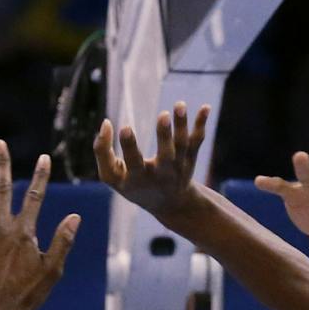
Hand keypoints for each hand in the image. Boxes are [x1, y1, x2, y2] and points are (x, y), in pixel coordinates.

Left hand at [0, 140, 80, 309]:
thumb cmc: (28, 294)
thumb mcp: (52, 270)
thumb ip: (62, 241)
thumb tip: (74, 217)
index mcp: (24, 231)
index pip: (35, 196)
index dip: (41, 176)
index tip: (44, 158)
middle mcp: (1, 226)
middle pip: (2, 187)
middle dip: (1, 162)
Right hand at [93, 102, 208, 219]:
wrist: (170, 204)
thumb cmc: (134, 185)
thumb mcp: (113, 177)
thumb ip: (102, 152)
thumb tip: (106, 123)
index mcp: (139, 179)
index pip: (133, 163)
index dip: (129, 146)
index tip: (125, 127)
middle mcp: (162, 174)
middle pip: (166, 155)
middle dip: (164, 135)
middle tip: (163, 115)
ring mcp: (178, 166)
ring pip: (182, 145)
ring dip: (182, 124)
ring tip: (179, 105)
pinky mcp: (189, 158)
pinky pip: (197, 141)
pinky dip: (201, 124)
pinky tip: (206, 107)